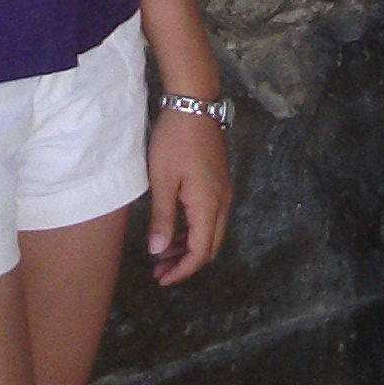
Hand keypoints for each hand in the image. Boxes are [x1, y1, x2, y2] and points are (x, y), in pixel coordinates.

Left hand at [146, 107, 231, 285]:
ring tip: (164, 253)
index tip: (162, 279)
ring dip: (190, 247)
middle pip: (210, 246)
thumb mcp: (162, 180)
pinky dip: (195, 230)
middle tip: (160, 271)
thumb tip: (159, 251)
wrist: (195, 105)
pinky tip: (176, 229)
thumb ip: (163, 218)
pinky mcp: (220, 182)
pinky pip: (212, 218)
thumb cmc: (174, 141)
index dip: (183, 270)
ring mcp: (224, 192)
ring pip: (212, 232)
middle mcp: (222, 203)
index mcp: (208, 205)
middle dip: (187, 263)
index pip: (200, 252)